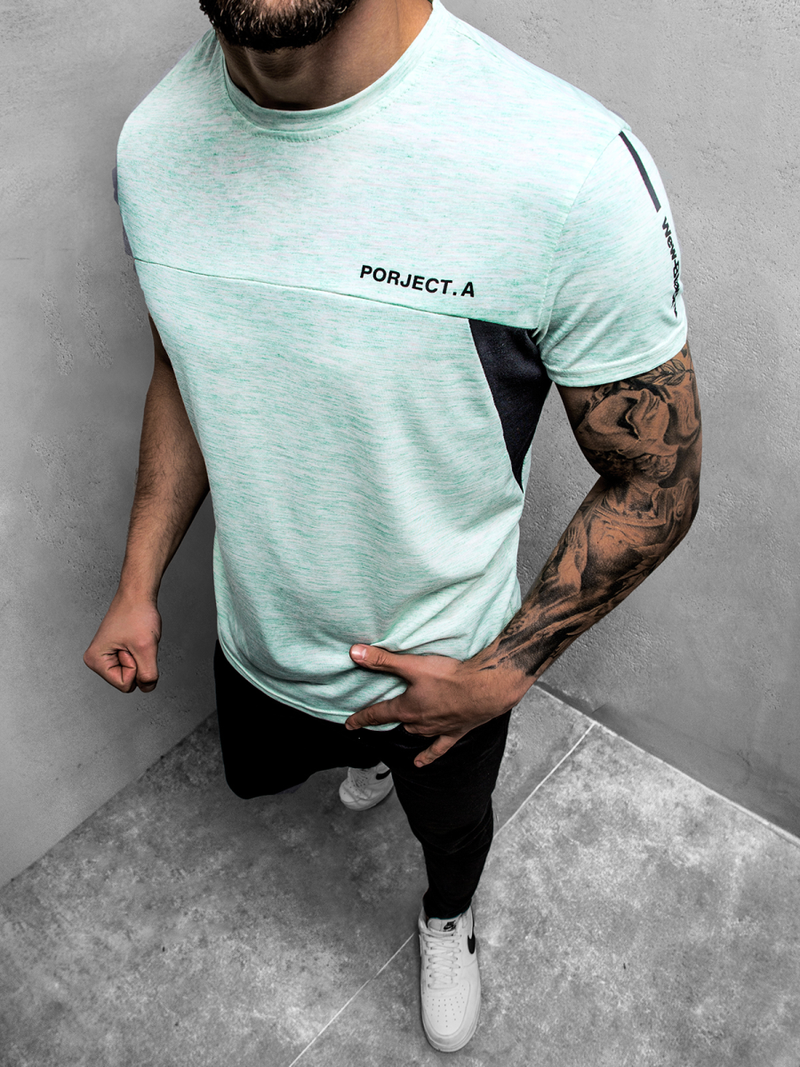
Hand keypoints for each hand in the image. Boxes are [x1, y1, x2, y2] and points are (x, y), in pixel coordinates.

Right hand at [83, 593, 161, 692]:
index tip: (131, 645)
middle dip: (138, 662)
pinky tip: (136, 639)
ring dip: (141, 657)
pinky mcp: (117, 652)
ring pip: (133, 673)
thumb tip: (148, 687)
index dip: (136, 666)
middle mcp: (97, 661)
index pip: (125, 685)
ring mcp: (107, 656)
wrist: (138, 594)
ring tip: (135, 639)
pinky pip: (135, 664)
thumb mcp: (146, 648)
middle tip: (134, 641)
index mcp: (96, 661)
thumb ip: (148, 674)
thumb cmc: (136, 613)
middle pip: (128, 681)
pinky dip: (141, 653)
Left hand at [345, 644, 527, 766]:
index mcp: (407, 707)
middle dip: (391, 718)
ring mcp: (437, 729)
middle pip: (399, 722)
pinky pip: (438, 748)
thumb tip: (354, 653)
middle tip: (385, 713)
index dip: (362, 718)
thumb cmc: (449, 677)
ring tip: (405, 723)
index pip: (378, 714)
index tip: (349, 724)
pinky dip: (428, 756)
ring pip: (416, 732)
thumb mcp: (412, 665)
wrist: (485, 689)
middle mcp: (419, 722)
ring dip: (409, 728)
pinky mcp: (454, 732)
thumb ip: (383, 660)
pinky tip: (420, 764)